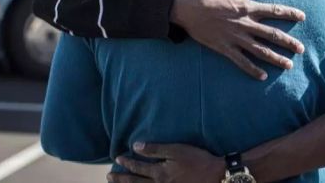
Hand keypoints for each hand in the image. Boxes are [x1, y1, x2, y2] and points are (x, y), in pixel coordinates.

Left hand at [109, 143, 223, 182]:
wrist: (216, 174)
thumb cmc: (197, 160)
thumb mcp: (176, 150)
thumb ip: (155, 149)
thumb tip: (135, 146)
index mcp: (159, 173)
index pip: (138, 168)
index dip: (126, 163)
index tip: (117, 158)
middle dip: (121, 180)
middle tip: (109, 176)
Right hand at [170, 0, 305, 79]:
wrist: (185, 6)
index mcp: (248, 7)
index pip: (274, 11)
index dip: (290, 13)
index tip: (303, 16)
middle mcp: (245, 24)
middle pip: (272, 35)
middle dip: (288, 42)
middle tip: (301, 49)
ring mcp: (235, 38)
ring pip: (260, 51)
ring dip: (276, 58)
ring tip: (288, 65)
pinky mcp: (224, 48)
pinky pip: (241, 61)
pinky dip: (252, 70)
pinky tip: (262, 76)